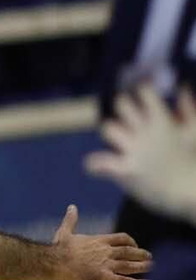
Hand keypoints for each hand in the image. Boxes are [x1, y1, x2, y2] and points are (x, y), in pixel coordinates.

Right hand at [48, 204, 151, 279]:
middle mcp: (106, 252)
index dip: (131, 242)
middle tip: (150, 258)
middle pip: (130, 252)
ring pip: (130, 265)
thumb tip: (71, 207)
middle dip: (141, 254)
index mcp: (99, 241)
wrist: (53, 262)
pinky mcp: (104, 277)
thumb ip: (71, 220)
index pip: (122, 238)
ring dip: (142, 267)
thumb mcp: (65, 232)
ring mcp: (106, 264)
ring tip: (152, 269)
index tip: (135, 246)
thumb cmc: (58, 248)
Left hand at [86, 83, 195, 222]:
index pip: (145, 92)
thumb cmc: (192, 161)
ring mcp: (134, 150)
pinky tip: (94, 165)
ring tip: (117, 138)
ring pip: (108, 128)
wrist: (191, 191)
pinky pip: (100, 163)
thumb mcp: (193, 132)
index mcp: (163, 121)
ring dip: (110, 131)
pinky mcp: (126, 170)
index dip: (140, 88)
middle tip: (126, 113)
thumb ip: (188, 109)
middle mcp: (146, 132)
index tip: (140, 90)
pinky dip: (95, 164)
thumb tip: (182, 89)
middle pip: (121, 104)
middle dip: (121, 105)